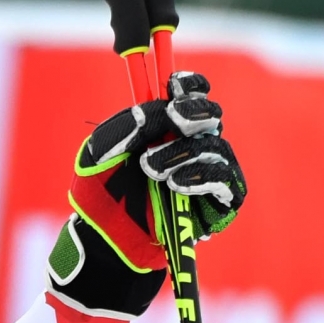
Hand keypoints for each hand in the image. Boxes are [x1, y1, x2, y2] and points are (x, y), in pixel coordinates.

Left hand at [71, 71, 245, 268]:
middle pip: (210, 115)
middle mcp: (193, 145)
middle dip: (192, 111)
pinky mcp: (219, 202)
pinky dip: (201, 176)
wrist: (105, 238)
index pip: (192, 94)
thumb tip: (153, 110)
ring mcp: (209, 172)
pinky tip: (176, 183)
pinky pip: (225, 180)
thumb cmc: (102, 193)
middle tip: (172, 117)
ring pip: (215, 146)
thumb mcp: (98, 156)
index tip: (174, 84)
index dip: (190, 85)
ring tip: (151, 167)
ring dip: (182, 151)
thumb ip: (121, 128)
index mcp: (167, 127)